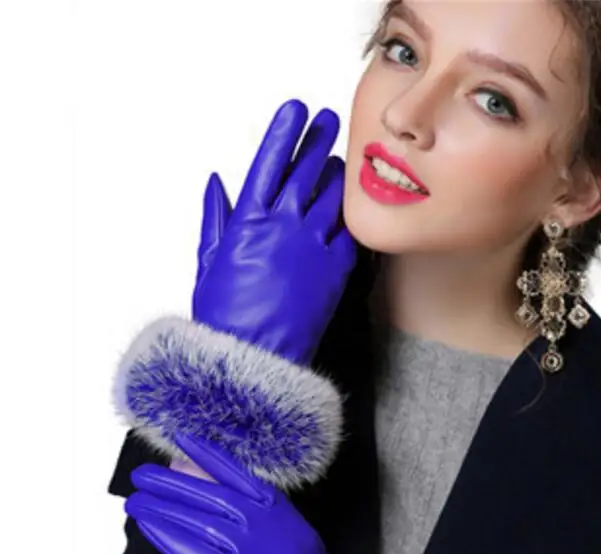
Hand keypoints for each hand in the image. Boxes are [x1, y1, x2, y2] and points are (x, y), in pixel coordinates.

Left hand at [124, 431, 346, 553]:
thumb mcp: (291, 529)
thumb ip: (262, 509)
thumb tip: (223, 489)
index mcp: (275, 506)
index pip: (235, 473)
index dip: (206, 456)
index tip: (181, 442)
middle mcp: (257, 521)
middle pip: (206, 495)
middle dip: (170, 483)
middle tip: (141, 475)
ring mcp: (242, 548)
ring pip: (192, 521)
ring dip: (160, 509)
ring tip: (135, 501)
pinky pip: (190, 552)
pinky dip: (166, 537)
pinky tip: (148, 527)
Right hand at [193, 98, 357, 365]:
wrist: (255, 356)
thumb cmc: (226, 315)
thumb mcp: (209, 261)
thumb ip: (216, 218)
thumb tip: (217, 184)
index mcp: (248, 221)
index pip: (270, 163)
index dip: (285, 133)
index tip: (297, 110)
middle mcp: (283, 225)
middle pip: (306, 171)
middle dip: (317, 141)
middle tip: (327, 121)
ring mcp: (312, 245)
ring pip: (331, 196)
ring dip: (335, 175)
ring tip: (339, 160)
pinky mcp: (336, 268)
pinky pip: (348, 232)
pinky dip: (348, 216)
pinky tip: (351, 205)